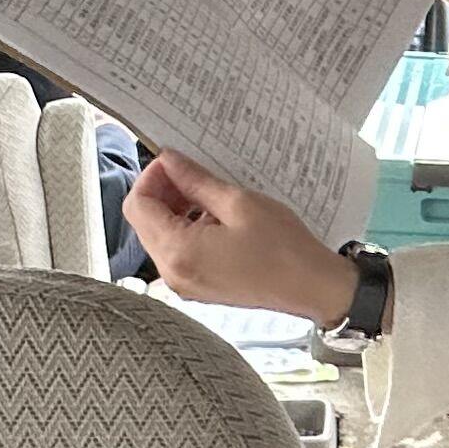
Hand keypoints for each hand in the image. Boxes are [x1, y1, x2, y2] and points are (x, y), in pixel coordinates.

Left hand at [125, 153, 359, 321]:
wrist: (310, 287)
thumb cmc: (282, 247)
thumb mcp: (238, 203)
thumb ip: (196, 180)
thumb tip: (169, 161)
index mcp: (178, 252)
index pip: (138, 206)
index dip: (151, 177)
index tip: (175, 162)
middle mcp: (172, 273)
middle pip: (143, 221)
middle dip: (161, 192)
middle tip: (191, 173)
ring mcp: (183, 284)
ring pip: (157, 235)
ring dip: (173, 209)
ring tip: (206, 194)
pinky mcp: (196, 286)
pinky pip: (175, 251)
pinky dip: (184, 228)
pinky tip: (212, 217)